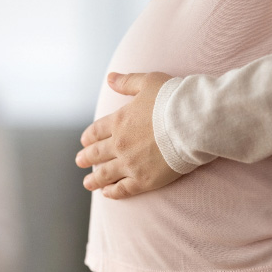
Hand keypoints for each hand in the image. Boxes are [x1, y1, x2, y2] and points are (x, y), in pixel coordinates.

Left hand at [76, 72, 182, 198]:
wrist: (192, 122)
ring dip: (94, 179)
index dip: (89, 137)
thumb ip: (127, 82)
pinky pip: (123, 189)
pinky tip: (106, 193)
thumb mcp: (148, 82)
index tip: (84, 141)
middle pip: (97, 153)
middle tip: (79, 161)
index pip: (97, 131)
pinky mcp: (144, 180)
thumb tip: (110, 78)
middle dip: (87, 157)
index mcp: (119, 121)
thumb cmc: (172, 99)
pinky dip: (112, 192)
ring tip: (87, 183)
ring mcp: (130, 163)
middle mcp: (120, 143)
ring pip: (106, 174)